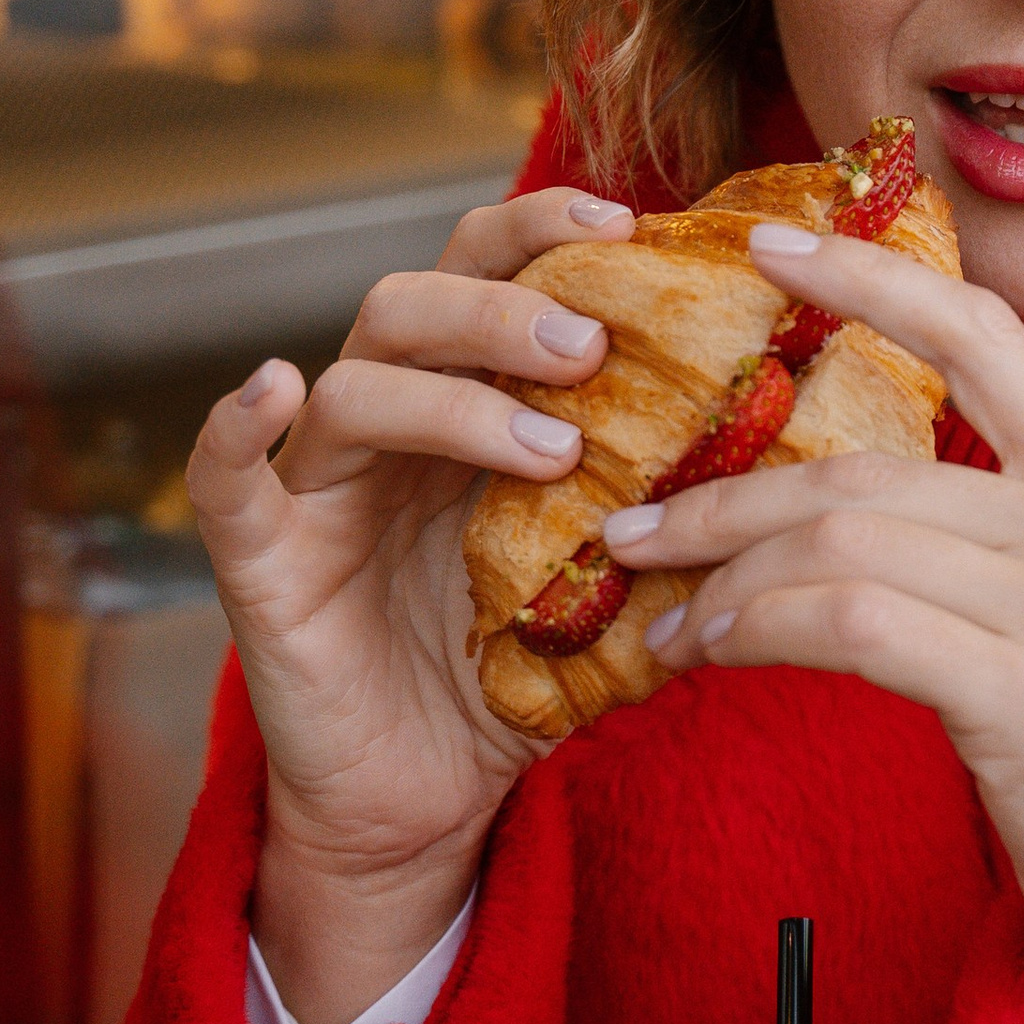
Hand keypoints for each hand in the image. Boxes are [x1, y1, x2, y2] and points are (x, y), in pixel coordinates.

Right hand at [184, 186, 632, 1023]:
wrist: (428, 801)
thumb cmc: (519, 678)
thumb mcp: (612, 591)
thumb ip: (676, 528)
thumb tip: (797, 479)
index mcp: (466, 408)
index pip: (491, 276)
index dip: (546, 229)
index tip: (631, 222)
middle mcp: (387, 427)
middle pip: (416, 303)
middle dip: (507, 307)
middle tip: (594, 346)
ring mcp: (319, 488)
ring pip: (356, 382)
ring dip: (454, 397)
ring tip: (551, 447)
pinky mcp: (262, 562)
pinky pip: (226, 479)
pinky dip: (235, 424)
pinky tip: (274, 388)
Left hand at [601, 224, 1023, 1023]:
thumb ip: (997, 553)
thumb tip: (846, 523)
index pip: (981, 333)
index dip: (870, 276)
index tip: (769, 242)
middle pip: (863, 466)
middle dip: (724, 493)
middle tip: (634, 522)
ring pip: (839, 540)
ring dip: (723, 576)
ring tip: (664, 618)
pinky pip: (846, 623)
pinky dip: (754, 629)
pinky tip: (713, 654)